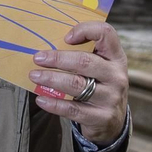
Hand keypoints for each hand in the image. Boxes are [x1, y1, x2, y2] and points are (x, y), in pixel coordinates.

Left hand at [29, 21, 127, 146]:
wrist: (114, 121)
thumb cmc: (100, 85)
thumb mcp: (101, 66)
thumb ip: (84, 54)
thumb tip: (49, 46)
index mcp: (116, 56)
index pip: (106, 33)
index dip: (85, 30)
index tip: (66, 38)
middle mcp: (116, 75)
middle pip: (85, 61)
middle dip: (58, 59)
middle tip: (38, 58)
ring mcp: (111, 97)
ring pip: (77, 85)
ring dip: (51, 79)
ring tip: (34, 76)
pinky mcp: (102, 117)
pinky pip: (73, 109)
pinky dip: (54, 103)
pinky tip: (41, 99)